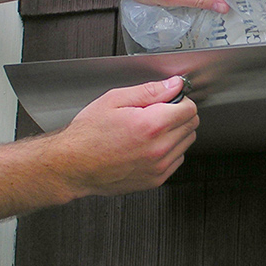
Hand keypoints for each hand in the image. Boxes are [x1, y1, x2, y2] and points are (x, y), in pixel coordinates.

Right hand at [50, 76, 198, 197]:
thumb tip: (174, 85)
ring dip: (176, 133)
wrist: (73, 165)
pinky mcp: (155, 180)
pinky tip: (149, 145)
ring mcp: (158, 167)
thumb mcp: (114, 100)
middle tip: (157, 113)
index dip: (180, 100)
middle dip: (179, 115)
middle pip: (192, 125)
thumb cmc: (88, 134)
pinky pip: (177, 160)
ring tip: (150, 130)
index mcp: (151, 125)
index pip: (190, 108)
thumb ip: (150, 91)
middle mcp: (158, 148)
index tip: (169, 100)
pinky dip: (170, 151)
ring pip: (187, 142)